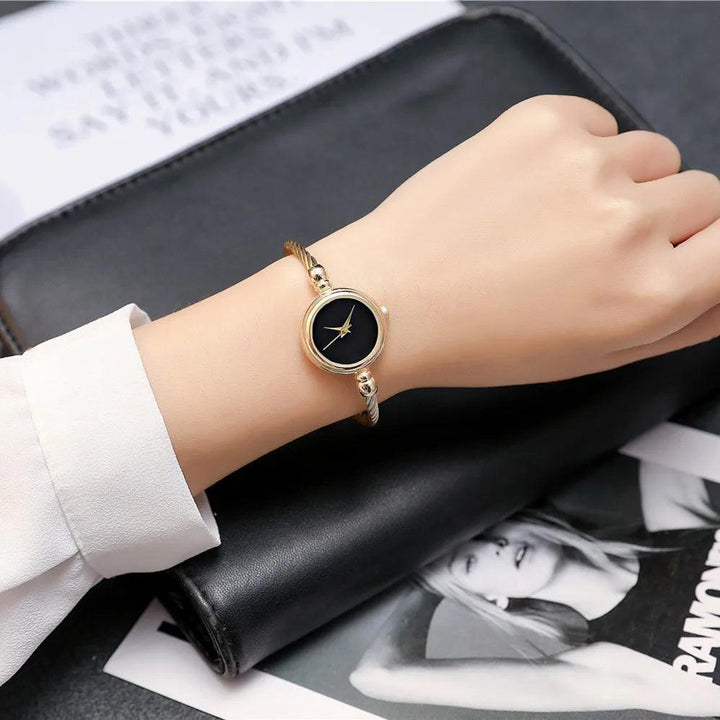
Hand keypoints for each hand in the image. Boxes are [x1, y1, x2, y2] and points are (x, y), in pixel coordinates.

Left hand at [308, 94, 719, 392]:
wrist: (392, 298)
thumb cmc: (484, 341)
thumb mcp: (593, 355)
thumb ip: (683, 321)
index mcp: (651, 293)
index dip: (705, 251)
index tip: (672, 256)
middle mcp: (631, 222)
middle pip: (703, 195)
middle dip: (663, 221)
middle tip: (592, 246)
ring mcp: (587, 162)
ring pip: (654, 155)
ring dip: (621, 183)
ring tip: (553, 217)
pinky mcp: (543, 121)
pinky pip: (600, 123)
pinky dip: (580, 150)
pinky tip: (529, 187)